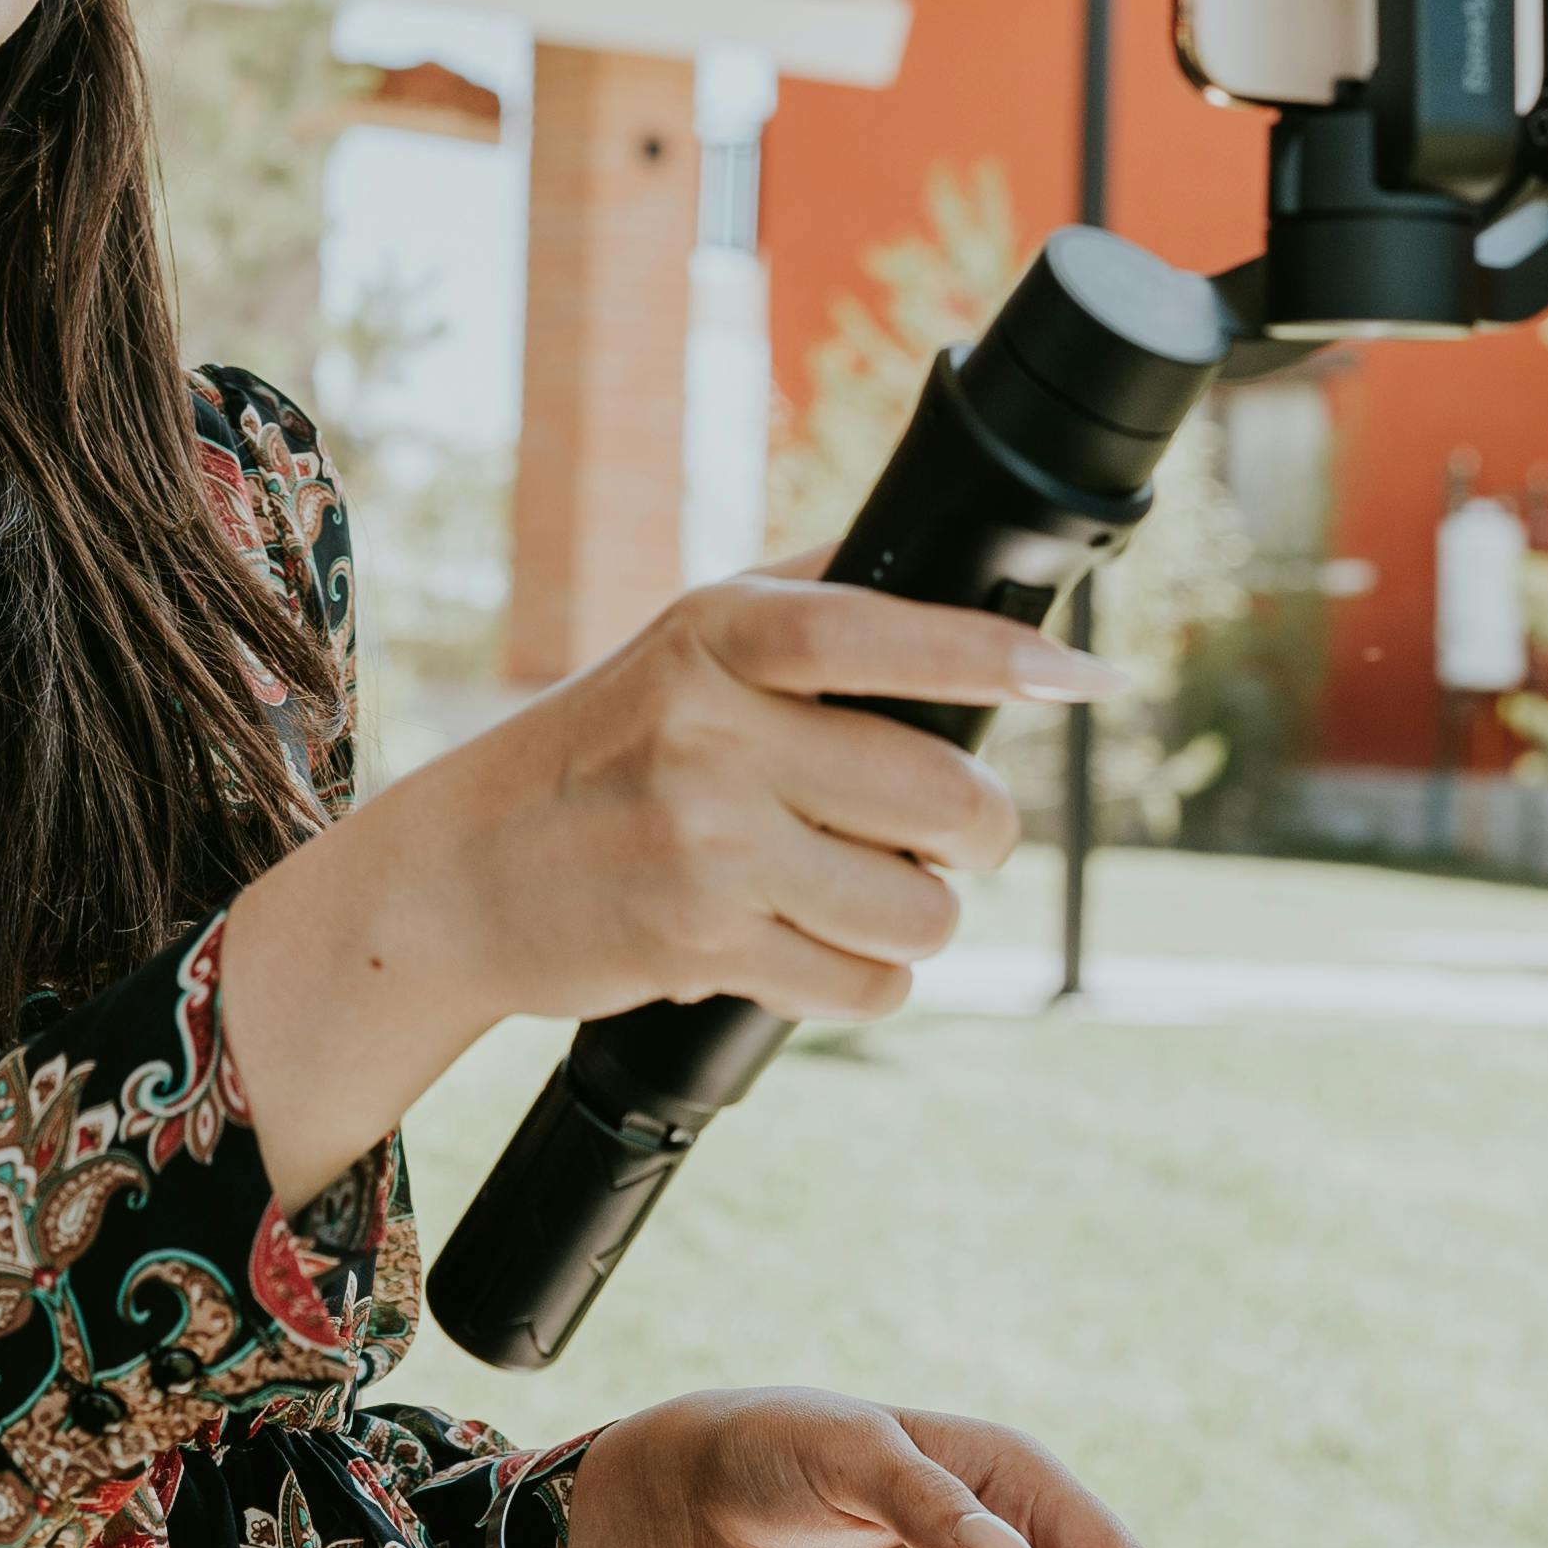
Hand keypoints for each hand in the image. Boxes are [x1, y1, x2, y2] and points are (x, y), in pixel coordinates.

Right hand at [220, 579, 1105, 1193]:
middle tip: (960, 836)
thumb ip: (802, 602)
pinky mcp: (700, 946)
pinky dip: (870, 976)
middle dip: (980, 832)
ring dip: (923, 916)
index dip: (993, 657)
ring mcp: (705, 845)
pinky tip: (819, 946)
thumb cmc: (601, 746)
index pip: (878, 634)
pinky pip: (866, 983)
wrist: (463, 871)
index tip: (1084, 679)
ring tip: (871, 893)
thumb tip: (950, 565)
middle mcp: (710, 732)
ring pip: (919, 908)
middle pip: (940, 798)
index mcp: (716, 635)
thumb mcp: (680, 642)